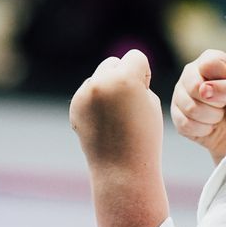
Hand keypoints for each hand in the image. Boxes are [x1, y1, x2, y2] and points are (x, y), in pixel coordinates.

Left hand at [70, 49, 163, 169]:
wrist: (122, 169)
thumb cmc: (144, 136)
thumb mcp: (150, 102)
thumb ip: (134, 81)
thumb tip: (113, 71)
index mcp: (124, 79)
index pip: (135, 57)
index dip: (144, 75)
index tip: (144, 95)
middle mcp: (100, 82)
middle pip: (114, 62)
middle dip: (123, 76)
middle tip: (130, 105)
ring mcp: (84, 94)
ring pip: (99, 76)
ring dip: (108, 88)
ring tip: (117, 117)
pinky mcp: (75, 105)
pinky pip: (89, 92)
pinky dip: (97, 102)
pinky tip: (105, 122)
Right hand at [171, 49, 225, 162]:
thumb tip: (203, 89)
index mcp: (211, 60)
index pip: (208, 65)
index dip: (224, 82)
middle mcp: (191, 73)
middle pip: (194, 86)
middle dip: (216, 103)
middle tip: (225, 105)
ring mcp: (180, 94)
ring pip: (189, 108)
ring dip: (212, 118)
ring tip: (219, 116)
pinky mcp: (176, 115)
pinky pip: (185, 125)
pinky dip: (203, 131)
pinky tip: (210, 127)